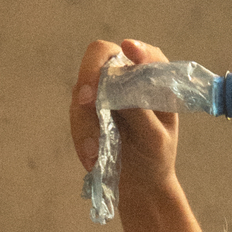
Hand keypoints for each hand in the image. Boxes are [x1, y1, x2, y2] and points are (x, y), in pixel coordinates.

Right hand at [69, 37, 178, 192]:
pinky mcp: (86, 107)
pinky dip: (81, 135)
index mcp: (153, 78)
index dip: (136, 49)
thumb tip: (118, 87)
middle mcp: (126, 76)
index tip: (129, 49)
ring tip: (95, 153)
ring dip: (85, 121)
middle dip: (90, 76)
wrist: (140, 181)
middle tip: (87, 101)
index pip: (144, 53)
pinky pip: (76, 113)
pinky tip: (91, 157)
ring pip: (82, 89)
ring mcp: (102, 89)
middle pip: (100, 55)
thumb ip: (141, 113)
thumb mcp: (155, 139)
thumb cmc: (155, 155)